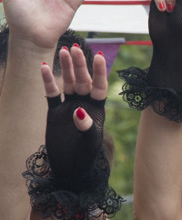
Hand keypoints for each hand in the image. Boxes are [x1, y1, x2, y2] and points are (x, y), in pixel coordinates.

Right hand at [41, 44, 106, 190]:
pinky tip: (43, 67)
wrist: (68, 171)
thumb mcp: (88, 145)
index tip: (99, 56)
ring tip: (63, 51)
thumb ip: (86, 128)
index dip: (99, 72)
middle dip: (79, 65)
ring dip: (65, 68)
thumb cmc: (84, 160)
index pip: (100, 87)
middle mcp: (83, 105)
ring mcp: (68, 107)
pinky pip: (51, 94)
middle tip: (75, 48)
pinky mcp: (54, 112)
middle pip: (82, 80)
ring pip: (67, 83)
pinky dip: (47, 82)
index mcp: (97, 110)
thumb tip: (79, 110)